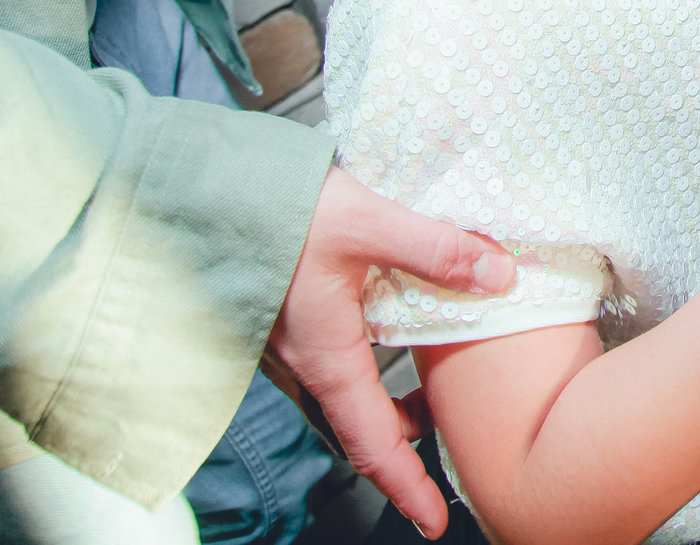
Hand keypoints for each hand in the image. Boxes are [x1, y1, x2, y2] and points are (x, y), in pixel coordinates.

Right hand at [263, 169, 517, 537]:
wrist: (200, 189)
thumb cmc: (274, 208)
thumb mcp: (368, 223)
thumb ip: (437, 249)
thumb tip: (500, 274)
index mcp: (328, 357)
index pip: (373, 444)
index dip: (405, 486)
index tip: (432, 521)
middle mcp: (309, 360)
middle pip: (366, 424)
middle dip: (407, 445)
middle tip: (451, 450)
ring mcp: (296, 340)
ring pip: (352, 391)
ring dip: (392, 404)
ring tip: (434, 395)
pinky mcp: (290, 314)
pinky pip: (338, 359)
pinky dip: (374, 366)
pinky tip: (400, 330)